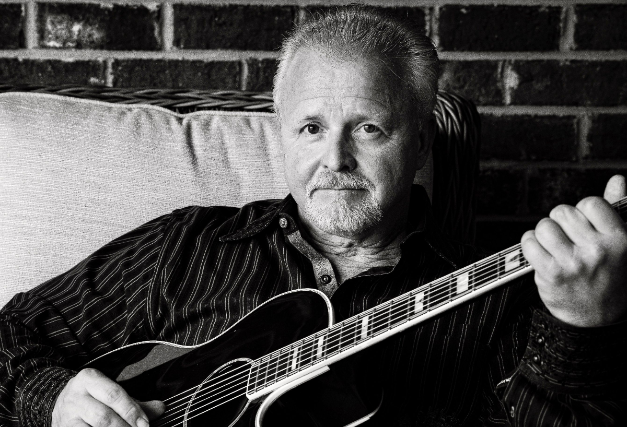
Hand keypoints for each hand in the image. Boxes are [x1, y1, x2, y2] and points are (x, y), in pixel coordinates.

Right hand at [52, 368, 164, 426]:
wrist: (57, 403)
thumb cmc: (91, 398)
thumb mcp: (111, 393)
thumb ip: (135, 402)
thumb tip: (160, 408)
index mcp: (89, 378)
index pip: (114, 394)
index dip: (132, 411)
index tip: (145, 424)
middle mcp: (75, 396)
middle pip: (104, 416)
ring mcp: (67, 415)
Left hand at [521, 175, 626, 326]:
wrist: (598, 321)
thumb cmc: (607, 277)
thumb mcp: (619, 245)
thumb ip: (614, 211)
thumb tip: (617, 179)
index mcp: (620, 239)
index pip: (591, 203)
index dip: (582, 212)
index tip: (583, 227)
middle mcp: (598, 250)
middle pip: (562, 212)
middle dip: (560, 222)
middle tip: (567, 240)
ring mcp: (573, 263)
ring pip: (544, 226)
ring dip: (544, 235)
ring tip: (554, 248)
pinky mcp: (551, 274)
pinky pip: (529, 243)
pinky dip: (530, 246)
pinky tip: (541, 256)